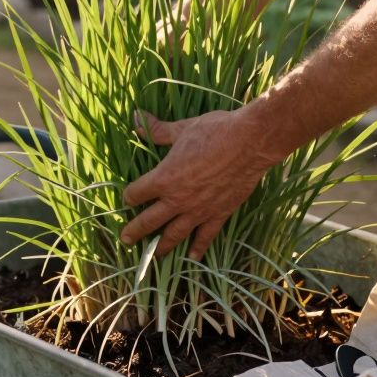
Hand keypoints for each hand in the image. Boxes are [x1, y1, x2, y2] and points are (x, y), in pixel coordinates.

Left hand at [120, 104, 284, 260]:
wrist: (251, 142)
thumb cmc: (214, 132)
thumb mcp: (182, 129)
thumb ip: (158, 131)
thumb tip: (136, 119)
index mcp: (164, 178)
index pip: (137, 193)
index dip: (129, 196)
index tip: (128, 198)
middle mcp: (178, 199)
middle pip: (150, 221)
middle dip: (136, 231)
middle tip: (126, 240)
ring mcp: (199, 210)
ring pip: (175, 234)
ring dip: (162, 247)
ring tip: (153, 257)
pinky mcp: (219, 214)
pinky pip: (206, 236)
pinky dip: (198, 248)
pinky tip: (192, 257)